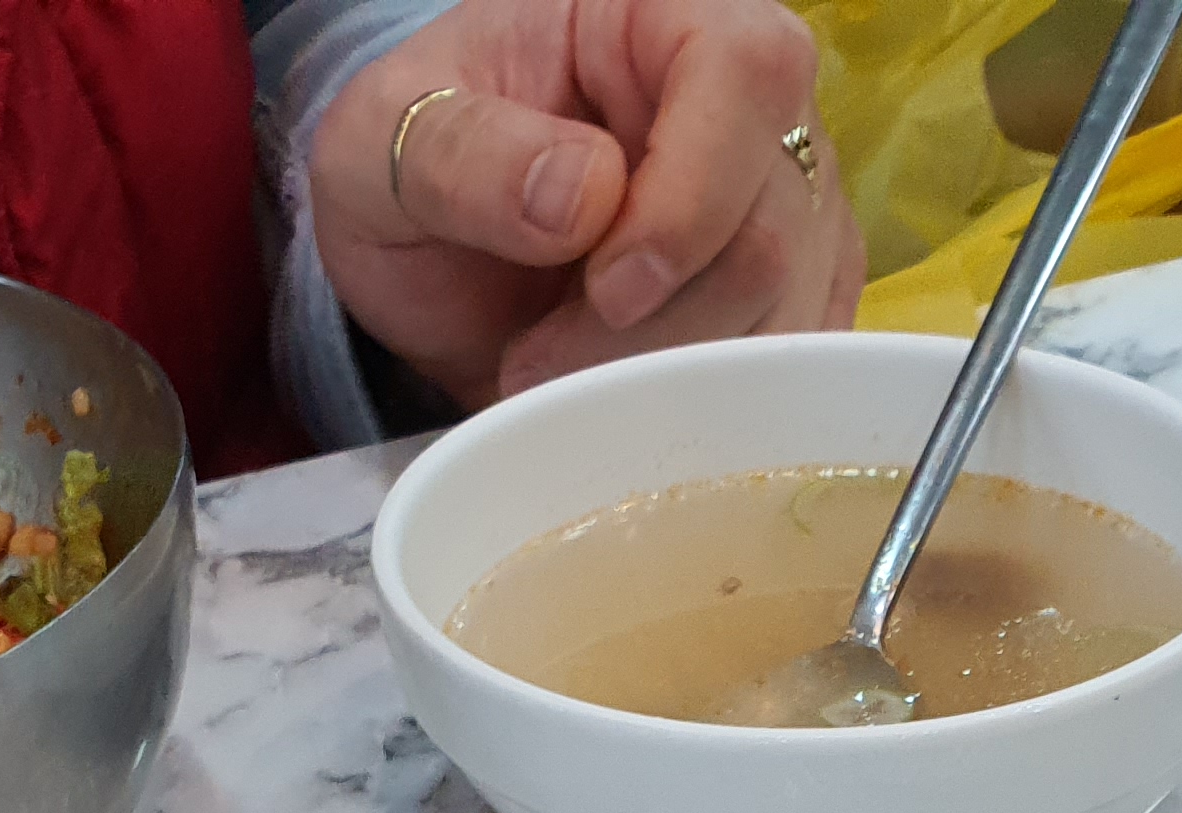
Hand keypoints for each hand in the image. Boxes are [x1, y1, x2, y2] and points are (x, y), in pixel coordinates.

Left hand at [313, 0, 866, 413]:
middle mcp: (751, 97)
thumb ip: (463, 155)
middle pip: (770, 226)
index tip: (607, 287)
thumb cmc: (419, 162)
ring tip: (555, 374)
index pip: (743, 76)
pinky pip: (789, 366)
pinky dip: (702, 405)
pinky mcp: (799, 288)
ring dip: (664, 377)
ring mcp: (789, 197)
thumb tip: (580, 196)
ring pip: (784, 315)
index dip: (689, 197)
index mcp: (660, 13)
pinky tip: (618, 395)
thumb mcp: (382, 143)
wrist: (440, 248)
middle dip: (653, 324)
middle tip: (535, 360)